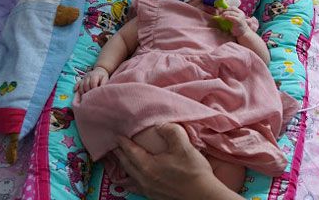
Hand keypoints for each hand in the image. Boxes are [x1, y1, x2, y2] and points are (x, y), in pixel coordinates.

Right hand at [74, 66, 108, 94]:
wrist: (99, 70)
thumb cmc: (103, 76)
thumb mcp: (105, 78)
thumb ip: (104, 83)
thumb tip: (101, 89)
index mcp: (95, 75)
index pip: (93, 83)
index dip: (94, 89)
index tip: (96, 94)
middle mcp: (88, 76)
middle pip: (86, 85)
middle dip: (87, 91)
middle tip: (90, 97)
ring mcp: (84, 78)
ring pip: (81, 85)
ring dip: (82, 91)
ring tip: (84, 97)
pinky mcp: (82, 80)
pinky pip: (77, 83)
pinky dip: (76, 87)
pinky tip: (75, 91)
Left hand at [114, 123, 238, 199]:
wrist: (203, 196)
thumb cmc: (194, 172)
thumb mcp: (183, 146)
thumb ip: (170, 131)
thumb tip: (160, 124)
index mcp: (148, 166)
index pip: (130, 151)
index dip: (123, 142)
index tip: (117, 135)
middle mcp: (144, 180)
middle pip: (126, 165)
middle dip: (119, 154)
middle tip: (115, 146)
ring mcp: (149, 190)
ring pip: (130, 178)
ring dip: (124, 168)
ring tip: (120, 162)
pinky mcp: (155, 196)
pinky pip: (136, 187)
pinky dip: (131, 180)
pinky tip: (133, 180)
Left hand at [220, 7, 251, 37]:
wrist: (243, 33)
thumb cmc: (238, 27)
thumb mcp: (234, 19)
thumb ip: (230, 15)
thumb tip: (222, 12)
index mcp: (240, 12)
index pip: (233, 7)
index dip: (227, 8)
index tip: (222, 11)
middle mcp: (241, 13)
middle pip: (232, 9)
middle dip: (225, 11)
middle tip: (221, 14)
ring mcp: (240, 17)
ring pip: (231, 12)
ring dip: (225, 14)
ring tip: (222, 16)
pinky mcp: (239, 21)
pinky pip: (232, 17)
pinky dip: (228, 17)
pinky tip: (225, 18)